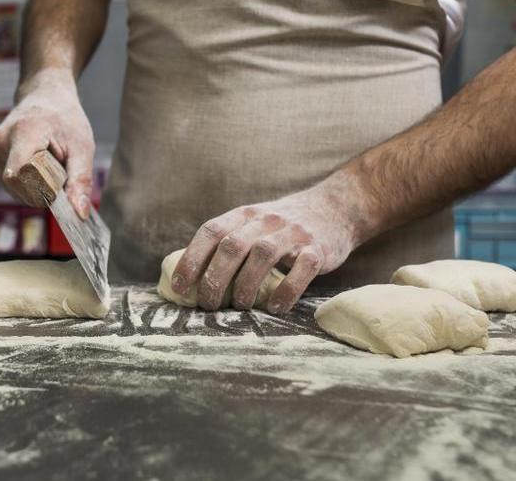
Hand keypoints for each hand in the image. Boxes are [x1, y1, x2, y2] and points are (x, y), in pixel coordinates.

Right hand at [0, 68, 95, 217]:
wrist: (45, 96)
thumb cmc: (65, 120)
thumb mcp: (81, 146)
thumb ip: (80, 180)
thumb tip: (79, 215)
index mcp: (22, 133)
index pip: (19, 175)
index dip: (41, 190)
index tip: (59, 187)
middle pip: (21, 187)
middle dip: (45, 188)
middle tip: (58, 166)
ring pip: (16, 190)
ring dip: (36, 186)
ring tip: (45, 161)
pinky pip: (11, 186)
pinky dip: (28, 183)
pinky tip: (35, 164)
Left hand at [169, 175, 367, 313]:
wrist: (336, 208)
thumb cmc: (283, 226)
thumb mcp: (253, 224)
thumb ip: (228, 242)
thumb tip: (191, 278)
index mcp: (244, 215)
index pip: (210, 232)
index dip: (191, 259)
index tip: (180, 287)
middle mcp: (266, 220)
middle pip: (232, 246)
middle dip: (215, 279)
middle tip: (209, 305)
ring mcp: (293, 233)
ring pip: (261, 255)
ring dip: (246, 286)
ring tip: (242, 306)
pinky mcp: (318, 249)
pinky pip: (301, 270)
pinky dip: (286, 291)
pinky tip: (276, 308)